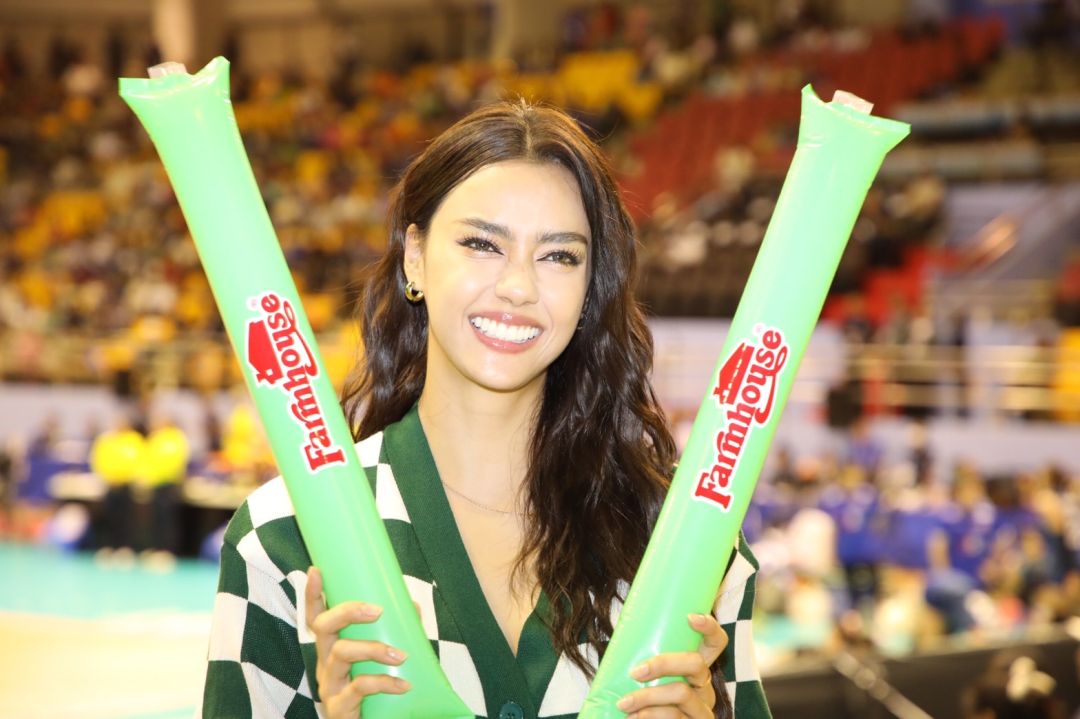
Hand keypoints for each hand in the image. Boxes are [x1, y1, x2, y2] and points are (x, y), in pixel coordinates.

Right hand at [304, 567, 410, 717]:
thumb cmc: (374, 692)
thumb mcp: (379, 661)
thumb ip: (394, 635)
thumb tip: (412, 606)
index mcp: (332, 648)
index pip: (316, 617)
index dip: (312, 595)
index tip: (316, 570)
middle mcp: (325, 663)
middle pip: (323, 628)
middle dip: (348, 612)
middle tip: (378, 610)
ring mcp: (329, 685)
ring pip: (341, 654)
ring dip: (373, 650)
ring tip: (401, 655)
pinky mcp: (338, 707)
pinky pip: (359, 688)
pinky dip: (384, 683)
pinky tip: (403, 685)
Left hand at [615, 613, 728, 717]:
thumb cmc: (646, 699)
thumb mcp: (651, 679)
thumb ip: (644, 660)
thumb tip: (619, 632)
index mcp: (696, 668)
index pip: (715, 642)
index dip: (709, 627)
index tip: (690, 617)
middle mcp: (705, 687)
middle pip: (695, 664)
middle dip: (663, 664)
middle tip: (635, 672)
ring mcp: (702, 709)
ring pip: (681, 693)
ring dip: (647, 697)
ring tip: (623, 703)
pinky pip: (674, 717)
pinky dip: (649, 716)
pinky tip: (632, 717)